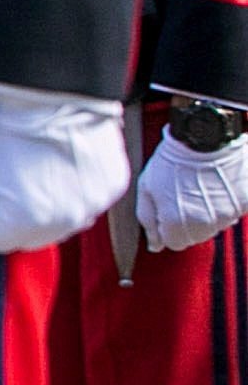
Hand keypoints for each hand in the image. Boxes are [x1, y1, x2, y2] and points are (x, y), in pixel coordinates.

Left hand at [0, 83, 131, 254]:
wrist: (54, 98)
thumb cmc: (15, 130)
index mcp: (28, 220)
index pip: (2, 240)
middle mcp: (66, 219)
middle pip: (37, 237)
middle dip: (25, 218)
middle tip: (21, 183)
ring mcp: (94, 204)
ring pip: (68, 221)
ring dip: (56, 206)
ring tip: (46, 172)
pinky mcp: (113, 187)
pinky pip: (92, 201)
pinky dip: (80, 189)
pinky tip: (68, 166)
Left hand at [136, 118, 247, 251]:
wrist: (205, 139)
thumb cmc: (172, 161)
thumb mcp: (147, 188)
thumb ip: (148, 220)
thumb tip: (154, 246)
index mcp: (176, 224)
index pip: (173, 244)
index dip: (168, 228)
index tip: (168, 209)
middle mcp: (203, 225)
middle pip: (194, 237)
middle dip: (186, 223)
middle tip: (184, 196)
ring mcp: (227, 215)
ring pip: (214, 227)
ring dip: (206, 215)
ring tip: (200, 188)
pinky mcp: (244, 203)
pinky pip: (233, 214)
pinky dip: (225, 205)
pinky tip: (217, 187)